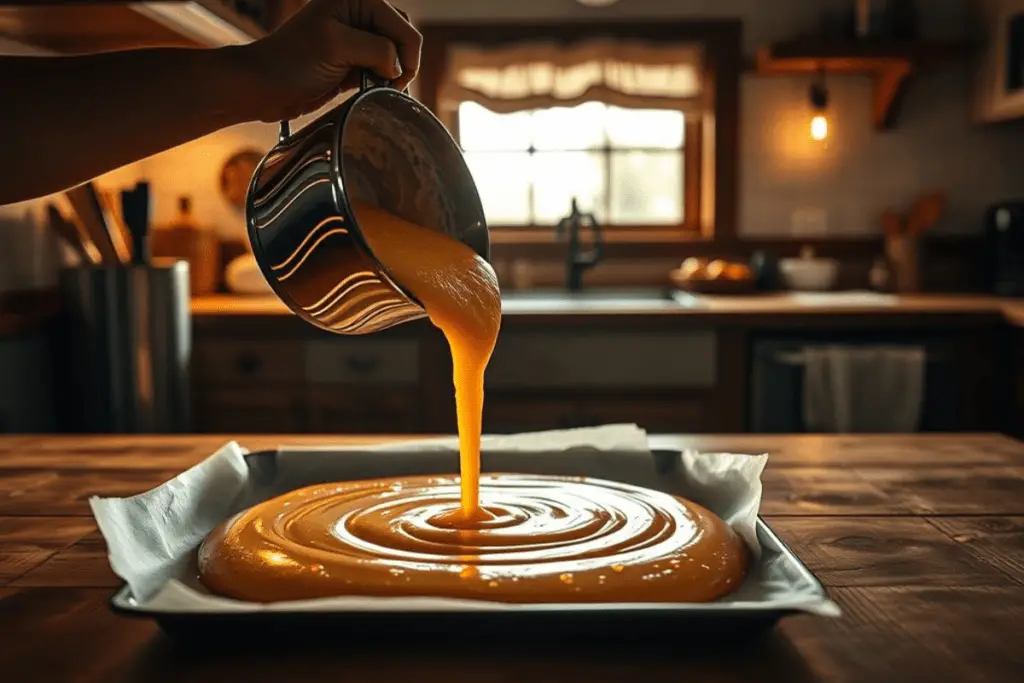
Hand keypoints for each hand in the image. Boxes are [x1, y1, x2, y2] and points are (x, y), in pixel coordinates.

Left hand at [240, 0, 421, 121]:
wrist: (263, 88)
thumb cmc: (291, 62)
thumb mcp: (336, 46)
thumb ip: (376, 48)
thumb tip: (398, 65)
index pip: (403, 26)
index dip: (406, 56)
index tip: (393, 81)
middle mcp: (357, 13)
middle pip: (402, 38)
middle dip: (401, 63)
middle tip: (388, 86)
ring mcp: (355, 38)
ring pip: (394, 56)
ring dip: (391, 75)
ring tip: (375, 88)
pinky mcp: (351, 61)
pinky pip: (380, 70)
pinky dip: (380, 83)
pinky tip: (367, 91)